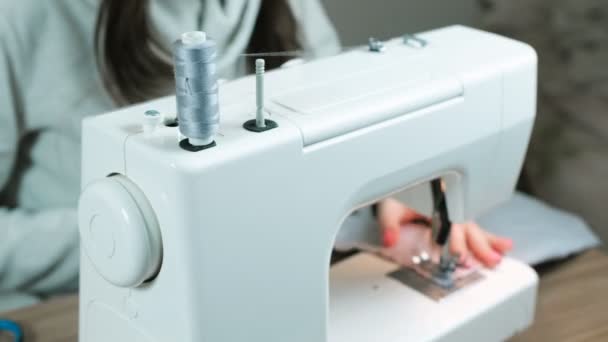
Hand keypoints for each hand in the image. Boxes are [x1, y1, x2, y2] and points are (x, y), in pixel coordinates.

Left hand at [377, 198, 512, 267]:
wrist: (396, 186)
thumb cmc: (395, 196)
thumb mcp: (388, 208)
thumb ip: (389, 224)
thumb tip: (389, 239)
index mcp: (435, 196)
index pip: (448, 219)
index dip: (455, 237)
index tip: (458, 253)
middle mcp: (449, 201)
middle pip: (466, 223)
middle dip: (478, 243)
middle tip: (489, 259)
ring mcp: (455, 209)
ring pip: (473, 225)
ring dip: (487, 242)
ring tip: (500, 255)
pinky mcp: (456, 217)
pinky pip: (473, 227)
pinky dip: (488, 237)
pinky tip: (502, 246)